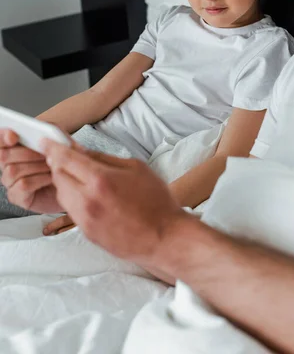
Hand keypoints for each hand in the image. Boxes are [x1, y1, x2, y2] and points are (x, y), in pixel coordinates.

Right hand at [0, 129, 60, 212]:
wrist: (73, 185)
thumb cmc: (64, 163)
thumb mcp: (62, 142)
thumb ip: (51, 131)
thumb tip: (40, 125)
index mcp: (14, 147)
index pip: (0, 140)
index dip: (2, 136)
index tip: (13, 136)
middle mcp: (8, 164)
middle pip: (3, 155)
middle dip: (26, 152)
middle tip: (46, 153)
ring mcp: (10, 181)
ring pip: (13, 170)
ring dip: (36, 166)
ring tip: (52, 166)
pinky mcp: (17, 196)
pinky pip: (22, 185)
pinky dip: (39, 179)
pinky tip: (50, 178)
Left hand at [43, 139, 186, 263]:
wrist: (165, 236)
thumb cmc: (156, 200)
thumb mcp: (135, 167)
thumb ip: (104, 158)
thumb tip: (82, 151)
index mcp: (101, 180)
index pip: (66, 159)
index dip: (52, 148)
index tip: (45, 142)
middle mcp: (88, 200)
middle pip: (58, 176)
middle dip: (59, 164)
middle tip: (66, 157)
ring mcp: (85, 219)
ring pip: (61, 194)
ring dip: (65, 182)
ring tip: (81, 177)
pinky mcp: (86, 233)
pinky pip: (71, 210)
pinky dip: (74, 198)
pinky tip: (89, 196)